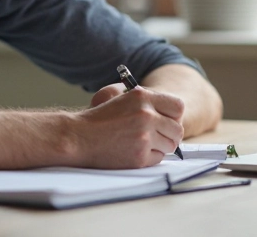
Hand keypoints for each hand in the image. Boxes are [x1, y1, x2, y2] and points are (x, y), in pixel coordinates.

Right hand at [70, 86, 184, 168]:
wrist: (79, 137)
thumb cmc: (99, 118)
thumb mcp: (122, 97)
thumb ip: (147, 100)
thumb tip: (170, 112)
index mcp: (142, 96)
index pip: (177, 106)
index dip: (174, 115)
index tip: (167, 120)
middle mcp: (146, 115)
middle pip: (177, 129)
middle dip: (169, 134)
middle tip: (158, 136)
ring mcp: (144, 137)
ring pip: (170, 145)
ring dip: (160, 146)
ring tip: (142, 143)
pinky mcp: (140, 156)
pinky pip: (158, 159)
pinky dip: (149, 157)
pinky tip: (133, 151)